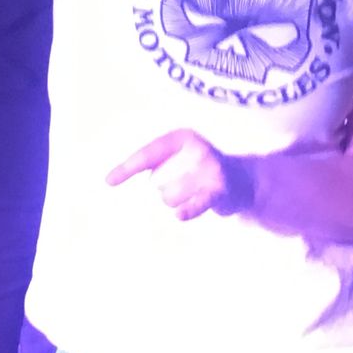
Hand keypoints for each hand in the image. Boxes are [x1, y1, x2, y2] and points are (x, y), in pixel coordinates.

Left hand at [107, 129, 253, 221]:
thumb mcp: (176, 158)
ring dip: (175, 203)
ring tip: (194, 194)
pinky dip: (189, 208)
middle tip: (184, 186)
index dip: (127, 168)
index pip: (148, 153)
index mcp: (182, 137)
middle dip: (163, 192)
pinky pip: (199, 201)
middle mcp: (196, 149)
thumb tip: (109, 178)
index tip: (108, 181)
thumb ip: (148, 164)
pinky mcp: (221, 190)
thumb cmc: (200, 171)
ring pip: (170, 197)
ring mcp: (210, 169)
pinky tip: (179, 215)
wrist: (243, 182)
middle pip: (157, 182)